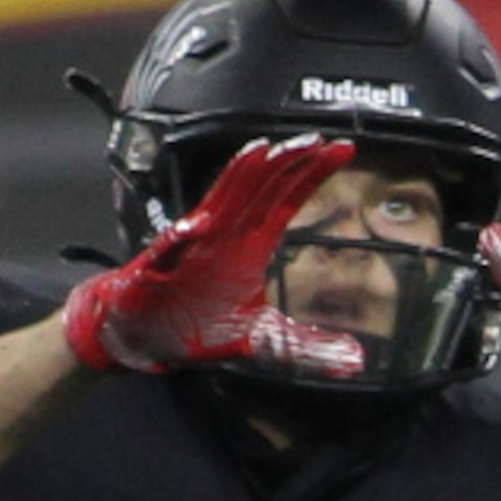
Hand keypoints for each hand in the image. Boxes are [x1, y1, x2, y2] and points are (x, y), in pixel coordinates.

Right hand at [63, 135, 365, 376]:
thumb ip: (307, 347)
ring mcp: (193, 247)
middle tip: (313, 140)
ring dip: (238, 179)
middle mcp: (226, 236)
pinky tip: (199, 225)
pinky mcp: (159, 268)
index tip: (343, 149)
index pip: (287, 199)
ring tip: (260, 152)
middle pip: (259, 189)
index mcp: (250, 244)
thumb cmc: (198, 326)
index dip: (312, 173)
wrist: (145, 339)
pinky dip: (184, 236)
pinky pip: (172, 249)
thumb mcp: (264, 342)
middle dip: (284, 163)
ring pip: (219, 204)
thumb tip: (355, 360)